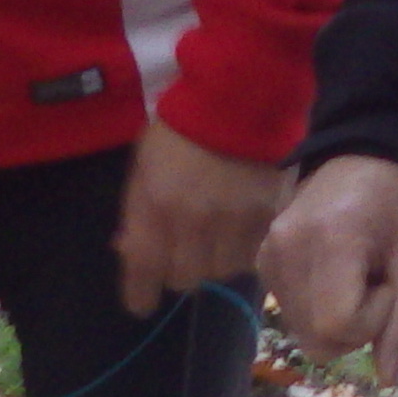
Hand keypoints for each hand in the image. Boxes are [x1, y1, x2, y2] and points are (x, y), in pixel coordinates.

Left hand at [112, 118, 290, 316]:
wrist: (239, 93)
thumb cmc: (181, 126)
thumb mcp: (144, 165)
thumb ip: (138, 212)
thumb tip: (129, 251)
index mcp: (157, 206)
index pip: (143, 271)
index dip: (140, 295)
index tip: (141, 304)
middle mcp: (195, 222)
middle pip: (185, 279)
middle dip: (181, 269)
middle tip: (184, 251)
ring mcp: (234, 221)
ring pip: (222, 271)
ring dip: (215, 261)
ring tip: (216, 237)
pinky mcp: (268, 215)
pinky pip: (253, 253)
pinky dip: (244, 248)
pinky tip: (240, 227)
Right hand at [262, 154, 397, 371]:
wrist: (365, 153)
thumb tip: (388, 380)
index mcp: (329, 240)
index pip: (338, 324)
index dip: (372, 320)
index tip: (387, 282)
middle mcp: (286, 249)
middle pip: (317, 340)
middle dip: (356, 328)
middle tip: (374, 282)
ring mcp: (267, 255)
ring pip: (302, 334)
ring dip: (336, 320)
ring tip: (354, 274)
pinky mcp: (261, 260)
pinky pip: (290, 313)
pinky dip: (316, 308)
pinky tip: (333, 273)